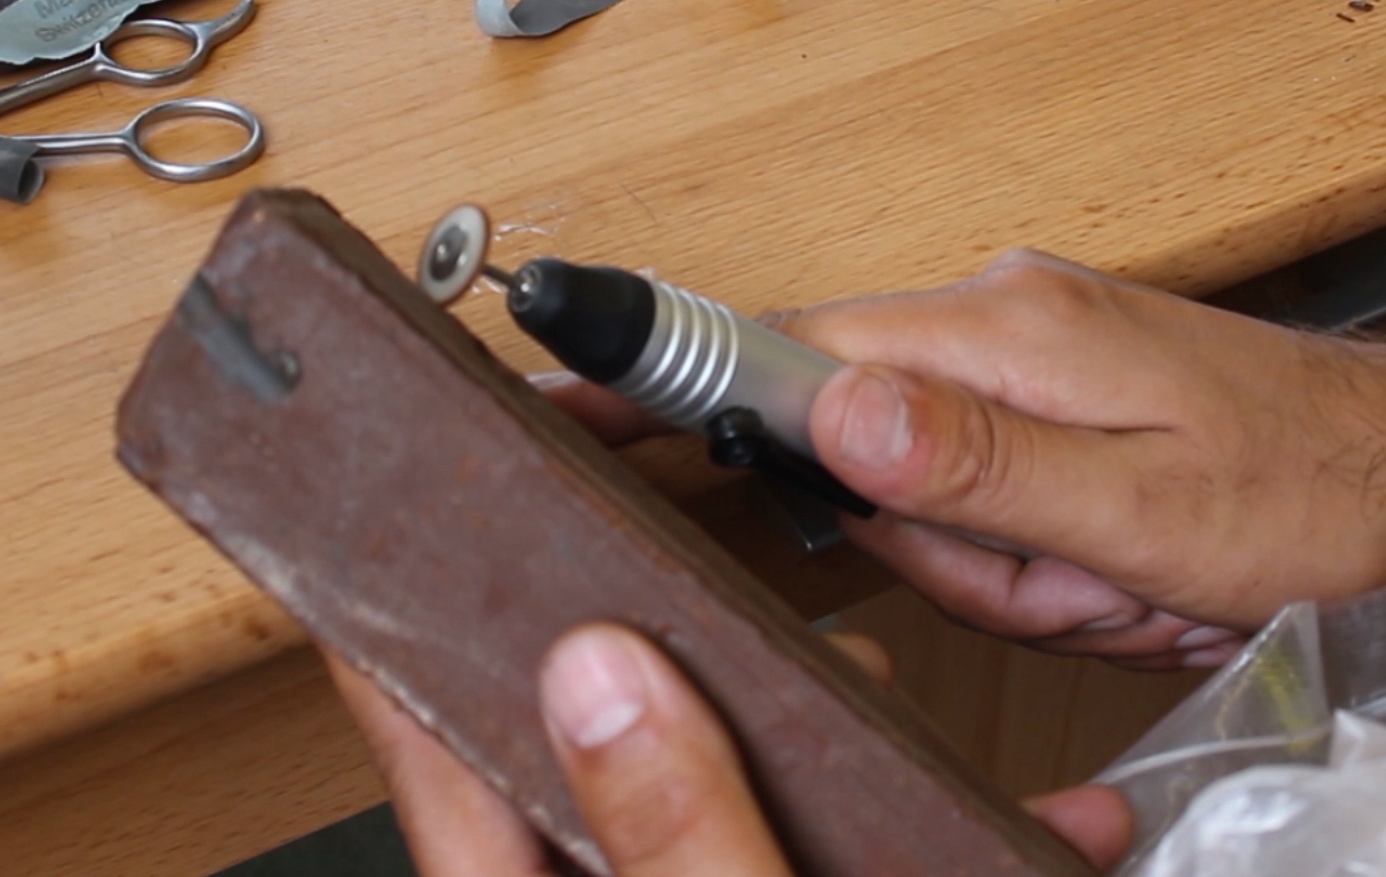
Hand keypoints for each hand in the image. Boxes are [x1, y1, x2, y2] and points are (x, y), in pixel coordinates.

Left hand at [327, 625, 1130, 876]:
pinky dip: (909, 855)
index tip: (365, 540)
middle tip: (701, 599)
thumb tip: (601, 679)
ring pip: (728, 826)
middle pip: (591, 782)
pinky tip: (1021, 833)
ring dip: (812, 761)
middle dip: (672, 678)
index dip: (395, 651)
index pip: (435, 778)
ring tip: (874, 708)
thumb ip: (672, 846)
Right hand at [788, 249, 1385, 665]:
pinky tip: (1125, 559)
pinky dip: (1049, 552)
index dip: (780, 433)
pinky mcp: (1057, 391)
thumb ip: (973, 463)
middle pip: (868, 453)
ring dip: (1020, 567)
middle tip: (1067, 577)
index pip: (802, 348)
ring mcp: (1032, 353)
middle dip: (961, 553)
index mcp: (1006, 329)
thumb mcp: (1136, 510)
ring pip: (933, 494)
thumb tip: (830, 412)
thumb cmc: (1312, 496)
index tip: (811, 493)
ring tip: (1120, 575)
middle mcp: (1006, 316)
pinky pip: (991, 491)